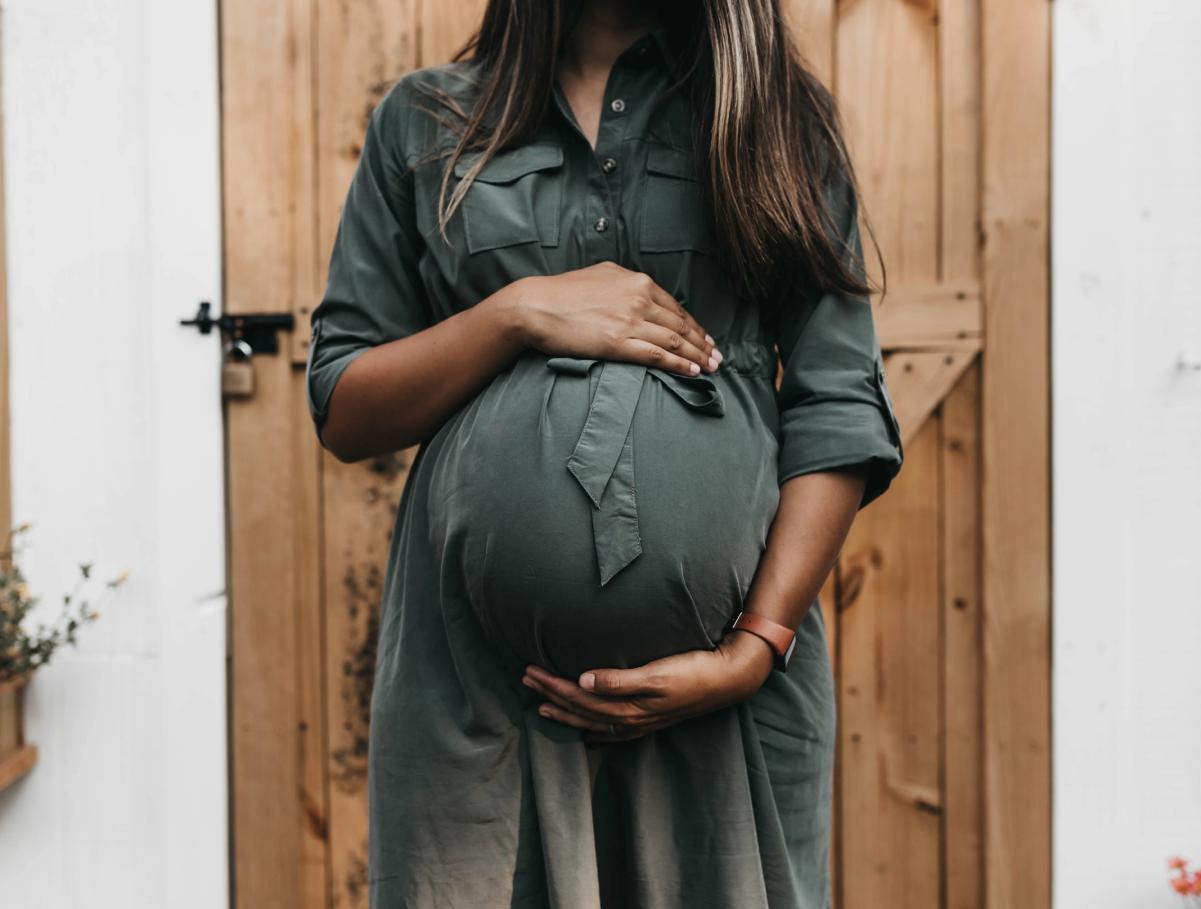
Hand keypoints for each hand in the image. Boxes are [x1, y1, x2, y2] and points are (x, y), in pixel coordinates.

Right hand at [507, 262, 722, 377]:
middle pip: (680, 325)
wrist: (535, 306)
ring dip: (697, 356)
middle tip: (718, 358)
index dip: (695, 326)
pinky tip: (691, 372)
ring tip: (710, 368)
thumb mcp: (601, 275)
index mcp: (637, 282)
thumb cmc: (563, 293)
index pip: (676, 307)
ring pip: (674, 341)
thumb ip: (625, 282)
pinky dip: (678, 364)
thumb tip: (640, 289)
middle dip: (702, 343)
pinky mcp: (618, 342)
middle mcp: (638, 299)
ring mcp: (629, 321)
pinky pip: (657, 355)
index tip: (706, 339)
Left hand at [521, 629, 774, 743]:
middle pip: (580, 710)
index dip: (552, 685)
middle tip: (526, 679)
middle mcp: (630, 719)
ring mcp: (640, 723)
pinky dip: (592, 730)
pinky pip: (611, 731)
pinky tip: (585, 732)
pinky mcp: (650, 720)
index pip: (578, 697)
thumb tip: (583, 680)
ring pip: (592, 721)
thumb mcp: (657, 673)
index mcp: (628, 707)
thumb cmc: (692, 670)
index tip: (530, 671)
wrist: (727, 679)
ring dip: (565, 712)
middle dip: (550, 695)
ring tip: (541, 704)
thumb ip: (619, 680)